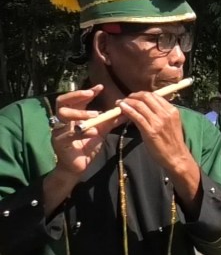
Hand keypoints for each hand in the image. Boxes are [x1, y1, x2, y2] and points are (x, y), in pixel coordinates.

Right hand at [46, 85, 121, 212]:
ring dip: (79, 113)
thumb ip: (111, 121)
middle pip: (61, 101)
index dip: (86, 92)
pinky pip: (67, 134)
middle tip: (90, 94)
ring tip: (95, 115)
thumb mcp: (101, 131)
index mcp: (73, 116)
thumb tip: (126, 111)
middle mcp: (63, 121)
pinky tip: (93, 132)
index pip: (75, 99)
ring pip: (62, 115)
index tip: (100, 88)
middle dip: (76, 96)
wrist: (78, 166)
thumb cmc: (87, 146)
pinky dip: (81, 132)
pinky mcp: (59, 143)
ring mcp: (59, 131)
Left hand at [118, 91, 191, 175]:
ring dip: (128, 102)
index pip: (155, 95)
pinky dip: (127, 110)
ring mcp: (158, 122)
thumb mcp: (171, 123)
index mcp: (172, 110)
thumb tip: (148, 106)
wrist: (176, 156)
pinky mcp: (150, 131)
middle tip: (126, 99)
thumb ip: (162, 113)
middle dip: (134, 96)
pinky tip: (121, 108)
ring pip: (140, 105)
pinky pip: (136, 116)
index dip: (142, 94)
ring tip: (120, 103)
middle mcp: (166, 114)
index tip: (135, 97)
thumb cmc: (172, 141)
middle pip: (147, 97)